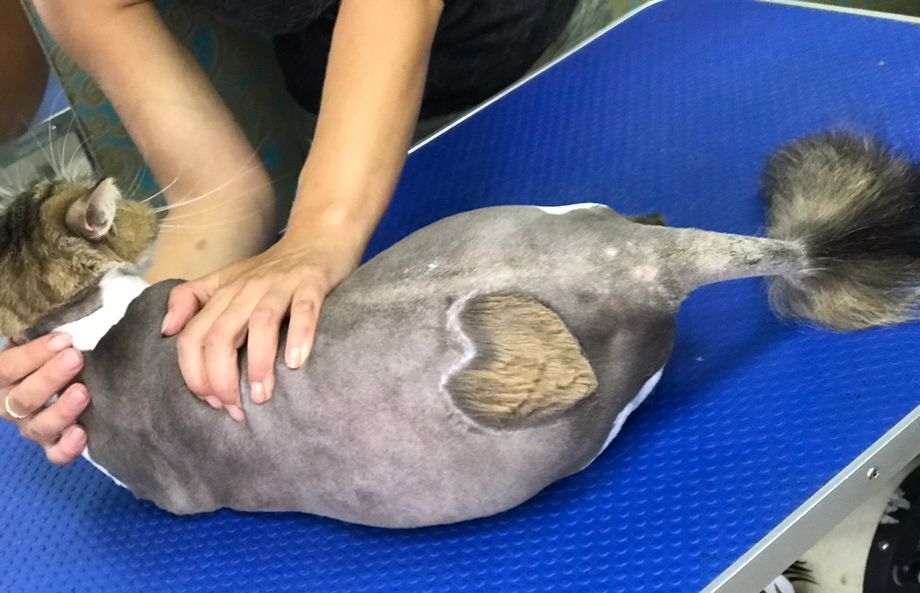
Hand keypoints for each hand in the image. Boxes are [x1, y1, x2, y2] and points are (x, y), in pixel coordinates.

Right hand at [1, 333, 89, 463]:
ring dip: (61, 410)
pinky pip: (56, 454)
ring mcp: (32, 427)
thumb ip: (44, 334)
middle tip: (75, 358)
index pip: (7, 369)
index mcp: (4, 378)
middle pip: (23, 399)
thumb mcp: (44, 342)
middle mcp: (12, 406)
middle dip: (50, 378)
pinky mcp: (53, 444)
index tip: (64, 340)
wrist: (63, 380)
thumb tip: (65, 319)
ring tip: (83, 392)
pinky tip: (81, 434)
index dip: (32, 355)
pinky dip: (67, 447)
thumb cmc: (54, 354)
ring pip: (39, 427)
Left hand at [161, 234, 360, 420]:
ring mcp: (280, 284)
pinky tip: (296, 363)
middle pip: (221, 335)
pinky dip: (299, 335)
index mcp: (223, 292)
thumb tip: (166, 330)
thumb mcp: (226, 280)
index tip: (211, 401)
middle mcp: (247, 288)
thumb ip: (192, 300)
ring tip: (262, 397)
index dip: (195, 373)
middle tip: (235, 409)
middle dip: (222, 378)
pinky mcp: (312, 282)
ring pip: (260, 324)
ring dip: (258, 364)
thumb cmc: (273, 269)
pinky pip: (304, 309)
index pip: (193, 336)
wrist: (318, 237)